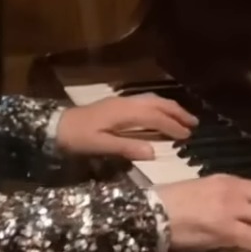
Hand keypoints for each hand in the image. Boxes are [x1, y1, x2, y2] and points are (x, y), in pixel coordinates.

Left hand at [54, 93, 195, 160]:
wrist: (56, 126)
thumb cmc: (77, 138)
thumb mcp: (100, 146)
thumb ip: (126, 147)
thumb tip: (154, 152)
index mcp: (124, 112)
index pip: (155, 117)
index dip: (172, 126)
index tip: (187, 136)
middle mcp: (125, 103)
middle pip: (157, 103)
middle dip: (177, 112)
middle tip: (194, 123)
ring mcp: (121, 102)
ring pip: (151, 100)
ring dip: (169, 107)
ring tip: (183, 118)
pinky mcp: (116, 105)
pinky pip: (144, 101)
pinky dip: (158, 106)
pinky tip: (160, 114)